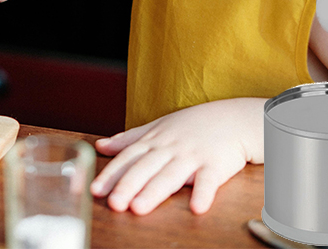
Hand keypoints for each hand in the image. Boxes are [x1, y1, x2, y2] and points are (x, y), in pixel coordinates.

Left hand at [91, 98, 264, 214]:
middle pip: (145, 168)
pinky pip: (209, 180)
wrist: (232, 118)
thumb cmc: (192, 126)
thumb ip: (129, 139)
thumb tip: (100, 146)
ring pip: (170, 175)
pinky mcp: (216, 165)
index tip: (95, 190)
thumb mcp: (157, 127)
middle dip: (127, 185)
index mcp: (154, 140)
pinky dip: (203, 193)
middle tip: (113, 203)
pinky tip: (196, 208)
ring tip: (138, 208)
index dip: (111, 174)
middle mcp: (169, 147)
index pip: (128, 158)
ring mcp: (192, 156)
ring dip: (154, 192)